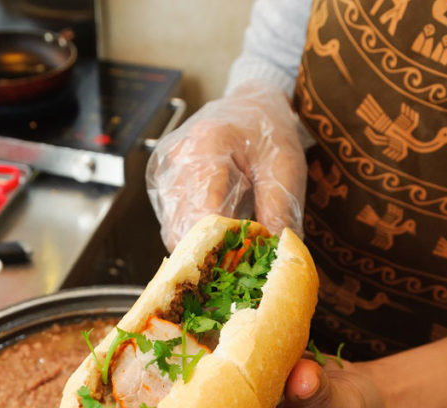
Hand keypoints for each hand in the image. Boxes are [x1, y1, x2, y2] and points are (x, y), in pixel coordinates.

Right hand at [145, 80, 306, 250]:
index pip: (201, 214)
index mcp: (208, 146)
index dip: (220, 247)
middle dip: (210, 252)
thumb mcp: (285, 168)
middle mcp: (176, 158)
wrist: (252, 105)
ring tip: (231, 245)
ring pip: (172, 230)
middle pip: (180, 229)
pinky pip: (171, 222)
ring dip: (200, 245)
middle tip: (239, 264)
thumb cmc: (270, 134)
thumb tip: (275, 256)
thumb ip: (279, 212)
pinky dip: (194, 234)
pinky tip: (217, 229)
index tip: (242, 264)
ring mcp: (163, 170)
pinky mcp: (160, 181)